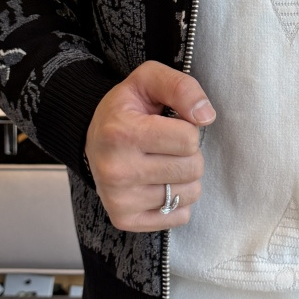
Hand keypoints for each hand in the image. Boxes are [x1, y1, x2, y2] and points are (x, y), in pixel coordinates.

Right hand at [84, 60, 215, 232]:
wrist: (92, 136)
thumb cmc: (127, 108)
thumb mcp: (149, 80)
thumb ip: (181, 87)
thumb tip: (206, 116)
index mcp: (122, 133)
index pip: (189, 139)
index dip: (187, 129)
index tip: (169, 125)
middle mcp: (117, 170)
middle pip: (192, 168)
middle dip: (189, 154)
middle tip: (166, 146)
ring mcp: (119, 199)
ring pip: (189, 194)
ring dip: (184, 177)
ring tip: (161, 163)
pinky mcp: (124, 219)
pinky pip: (179, 216)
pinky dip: (176, 201)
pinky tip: (157, 184)